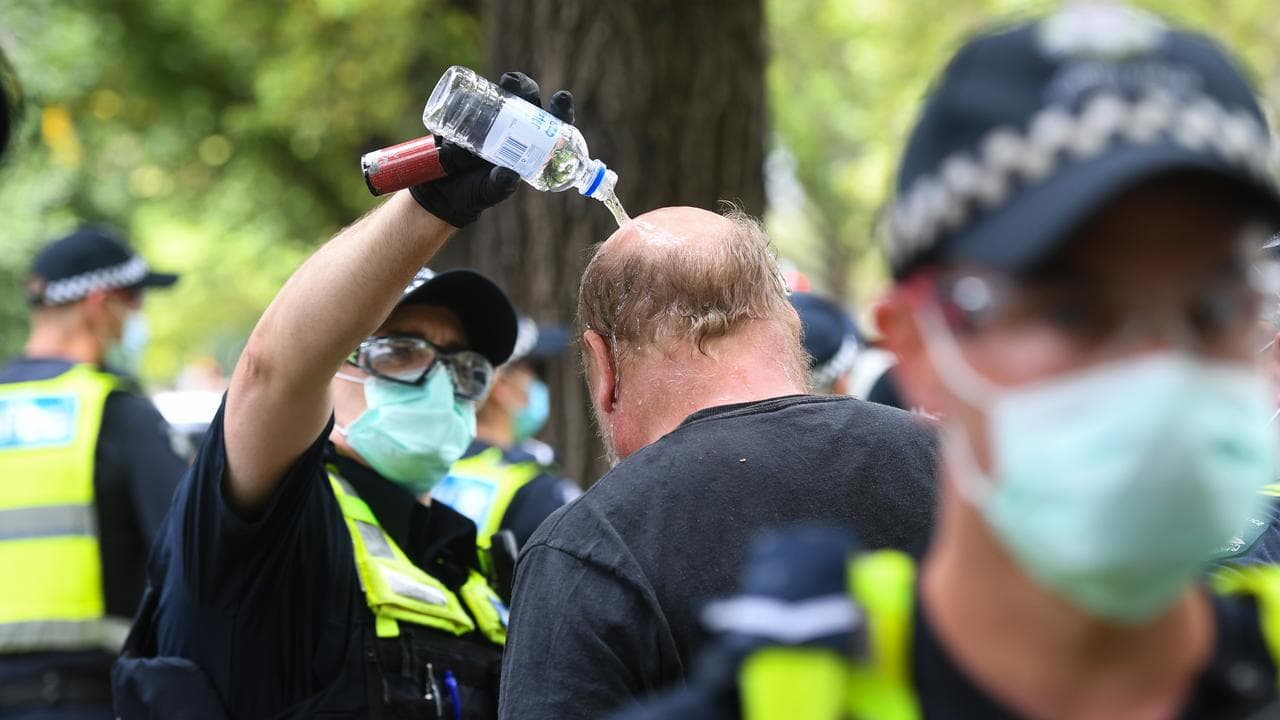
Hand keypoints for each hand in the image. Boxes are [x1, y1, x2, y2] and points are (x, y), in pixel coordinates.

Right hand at [410, 71, 575, 227]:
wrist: (441, 189)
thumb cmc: (473, 192)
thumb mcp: (487, 192)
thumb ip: (499, 186)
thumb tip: (509, 175)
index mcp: (529, 147)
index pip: (552, 126)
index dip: (560, 109)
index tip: (561, 97)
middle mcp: (514, 128)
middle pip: (529, 102)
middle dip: (530, 90)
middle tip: (525, 89)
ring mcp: (491, 119)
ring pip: (507, 94)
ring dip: (512, 84)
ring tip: (509, 82)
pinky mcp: (469, 114)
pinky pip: (476, 98)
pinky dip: (480, 90)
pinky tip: (480, 85)